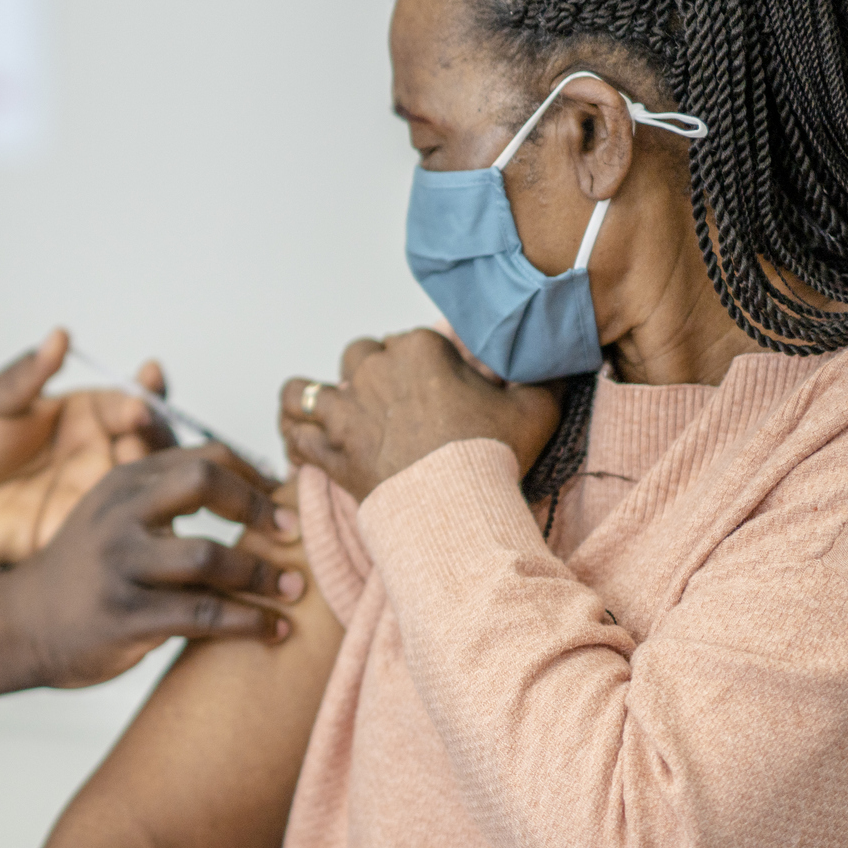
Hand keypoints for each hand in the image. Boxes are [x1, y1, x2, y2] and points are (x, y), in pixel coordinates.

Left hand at [0, 330, 175, 565]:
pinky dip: (137, 524)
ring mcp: (90, 496)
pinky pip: (118, 533)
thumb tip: (59, 336)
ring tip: (134, 461)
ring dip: (153, 476)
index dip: (143, 395)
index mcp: (79, 415)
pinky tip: (135, 513)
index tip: (143, 392)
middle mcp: (94, 454)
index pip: (127, 402)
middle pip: (149, 445)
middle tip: (145, 427)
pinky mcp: (78, 535)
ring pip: (143, 489)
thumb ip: (25, 377)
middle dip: (158, 434)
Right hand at [4, 446, 305, 688]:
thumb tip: (245, 470)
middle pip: (203, 481)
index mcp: (126, 481)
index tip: (287, 501)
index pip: (206, 455)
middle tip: (295, 533)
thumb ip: (165, 486)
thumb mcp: (114, 510)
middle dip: (258, 507)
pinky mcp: (125, 615)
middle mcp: (121, 513)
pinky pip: (201, 614)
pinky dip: (248, 621)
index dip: (255, 476)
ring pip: (208, 555)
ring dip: (261, 573)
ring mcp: (120, 565)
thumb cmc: (88, 568)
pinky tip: (273, 629)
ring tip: (294, 587)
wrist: (21, 623)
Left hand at [279, 328, 559, 502]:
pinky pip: (293, 435)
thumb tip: (554, 357)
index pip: (408, 341)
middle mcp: (372, 371)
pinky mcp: (328, 450)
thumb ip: (539, 375)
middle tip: (390, 404)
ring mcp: (344, 411)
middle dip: (370, 374)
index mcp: (418, 349)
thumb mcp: (535, 406)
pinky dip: (294, 437)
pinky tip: (301, 443)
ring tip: (325, 413)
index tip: (436, 389)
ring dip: (313, 399)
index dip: (421, 364)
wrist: (459, 505)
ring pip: (307, 390)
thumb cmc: (495, 454)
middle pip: (358, 357)